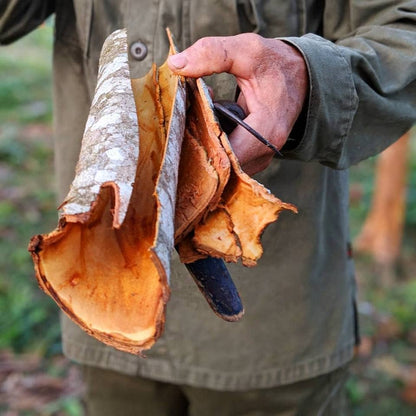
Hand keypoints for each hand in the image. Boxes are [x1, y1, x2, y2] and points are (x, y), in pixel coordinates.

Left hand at [168, 33, 307, 174]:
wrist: (300, 76)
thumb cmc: (274, 64)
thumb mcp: (246, 51)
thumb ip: (212, 54)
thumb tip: (175, 65)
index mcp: (265, 132)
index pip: (224, 155)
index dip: (201, 141)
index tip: (186, 120)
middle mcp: (264, 153)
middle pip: (221, 164)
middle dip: (200, 142)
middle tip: (189, 117)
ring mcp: (260, 158)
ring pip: (223, 164)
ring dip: (207, 144)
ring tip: (200, 117)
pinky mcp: (254, 157)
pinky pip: (229, 160)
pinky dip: (216, 144)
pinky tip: (210, 124)